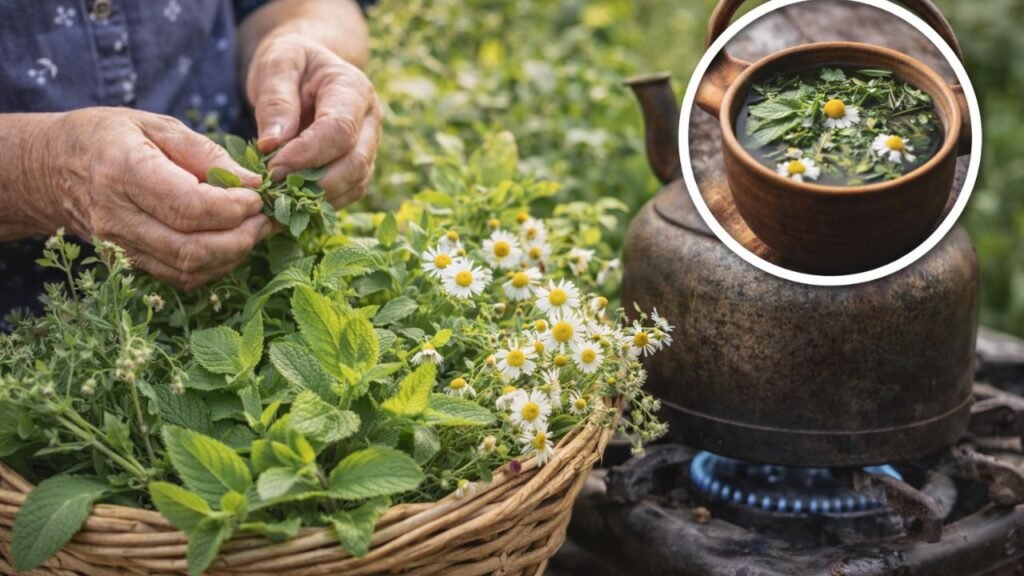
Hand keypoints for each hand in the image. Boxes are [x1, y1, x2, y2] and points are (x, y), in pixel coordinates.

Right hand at [35, 108, 271, 289]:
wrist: (52, 168)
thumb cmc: (109, 137)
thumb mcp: (156, 125)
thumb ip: (206, 154)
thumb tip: (252, 183)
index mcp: (124, 172)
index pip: (189, 207)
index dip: (233, 208)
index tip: (258, 197)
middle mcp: (118, 217)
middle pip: (192, 248)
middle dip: (242, 238)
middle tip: (267, 219)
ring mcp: (120, 248)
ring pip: (189, 270)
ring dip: (233, 255)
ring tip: (256, 230)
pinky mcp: (128, 264)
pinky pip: (180, 277)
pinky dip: (214, 266)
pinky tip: (231, 243)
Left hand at [246, 32, 380, 207]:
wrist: (307, 69)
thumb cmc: (291, 63)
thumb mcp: (277, 65)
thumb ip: (276, 100)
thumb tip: (274, 143)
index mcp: (353, 89)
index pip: (339, 130)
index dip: (307, 155)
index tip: (272, 168)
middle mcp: (370, 120)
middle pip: (355, 163)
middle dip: (315, 183)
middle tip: (274, 187)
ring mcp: (370, 145)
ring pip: (355, 183)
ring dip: (319, 197)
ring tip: (281, 196)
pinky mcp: (360, 165)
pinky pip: (349, 193)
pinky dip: (322, 202)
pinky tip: (293, 200)